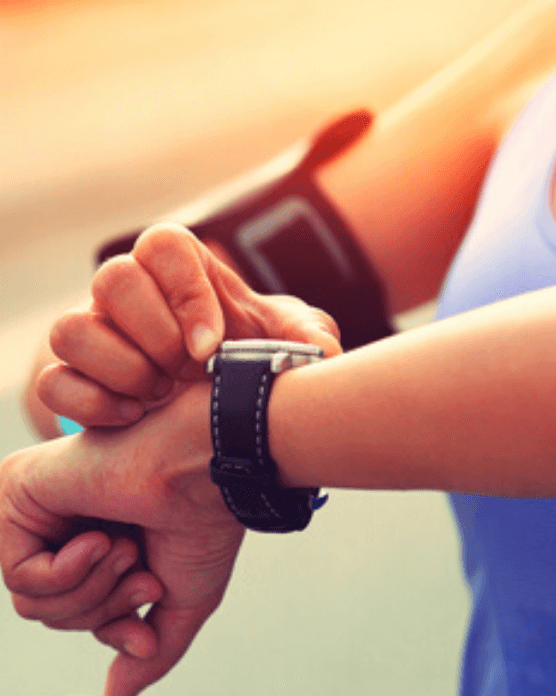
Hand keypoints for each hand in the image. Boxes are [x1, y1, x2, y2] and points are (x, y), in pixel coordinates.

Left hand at [1, 381, 242, 695]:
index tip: (142, 635)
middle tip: (144, 573)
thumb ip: (147, 652)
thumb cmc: (203, 524)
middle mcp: (63, 523)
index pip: (78, 611)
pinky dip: (67, 572)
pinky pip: (20, 575)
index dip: (109, 629)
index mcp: (101, 539)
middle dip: (103, 608)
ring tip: (127, 548)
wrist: (207, 470)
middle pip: (50, 612)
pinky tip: (102, 539)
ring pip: (31, 601)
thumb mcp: (179, 601)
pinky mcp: (18, 493)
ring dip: (91, 590)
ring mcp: (38, 508)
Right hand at [36, 222, 341, 427]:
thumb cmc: (251, 354)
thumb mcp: (287, 343)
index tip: (212, 346)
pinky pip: (54, 382)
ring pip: (71, 328)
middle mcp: (133, 295)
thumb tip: (325, 352)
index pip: (162, 245)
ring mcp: (98, 335)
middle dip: (155, 334)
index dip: (183, 292)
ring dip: (121, 368)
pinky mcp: (76, 377)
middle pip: (112, 279)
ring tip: (161, 395)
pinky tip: (133, 417)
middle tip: (188, 372)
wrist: (217, 400)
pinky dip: (90, 403)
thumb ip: (308, 338)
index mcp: (183, 272)